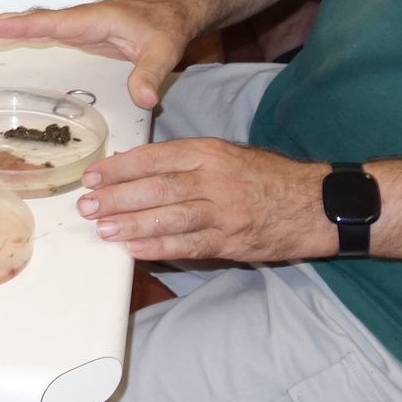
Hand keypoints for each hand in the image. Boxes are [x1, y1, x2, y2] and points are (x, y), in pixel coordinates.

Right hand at [0, 0, 197, 108]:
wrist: (172, 10)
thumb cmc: (165, 26)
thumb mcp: (162, 51)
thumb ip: (151, 74)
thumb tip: (144, 99)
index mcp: (90, 20)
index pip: (49, 23)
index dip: (20, 25)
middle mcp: (75, 19)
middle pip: (28, 21)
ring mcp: (72, 25)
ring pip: (28, 24)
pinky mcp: (74, 32)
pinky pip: (36, 30)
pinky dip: (14, 31)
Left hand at [77, 138, 331, 262]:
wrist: (315, 203)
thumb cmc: (266, 178)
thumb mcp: (226, 155)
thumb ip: (185, 161)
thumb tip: (136, 168)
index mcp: (209, 151)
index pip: (154, 157)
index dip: (119, 168)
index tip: (93, 176)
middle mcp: (214, 178)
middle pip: (156, 187)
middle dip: (116, 197)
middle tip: (87, 205)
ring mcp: (223, 211)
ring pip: (169, 216)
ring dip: (132, 224)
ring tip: (103, 228)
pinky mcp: (232, 241)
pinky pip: (189, 245)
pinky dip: (160, 248)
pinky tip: (136, 250)